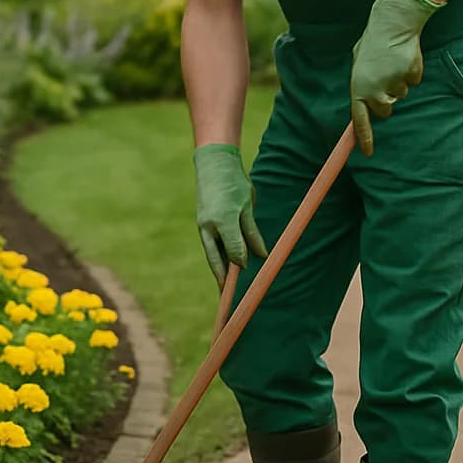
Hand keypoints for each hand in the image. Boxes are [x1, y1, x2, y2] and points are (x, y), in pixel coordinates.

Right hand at [193, 144, 266, 286]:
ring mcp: (202, 226)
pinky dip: (217, 258)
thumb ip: (252, 232)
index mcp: (223, 220)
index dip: (241, 264)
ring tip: (224, 288)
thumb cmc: (234, 183)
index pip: (234, 250)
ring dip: (218, 271)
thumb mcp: (248, 206)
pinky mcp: (202, 225)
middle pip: (216, 259)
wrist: (213, 164)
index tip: (246, 278)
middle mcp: (209, 226)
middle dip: (222, 279)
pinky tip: (223, 268)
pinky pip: (210, 246)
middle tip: (226, 297)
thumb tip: (261, 254)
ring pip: (212, 254)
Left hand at [350, 0, 443, 155]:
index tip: (368, 153)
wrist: (392, 22)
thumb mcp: (359, 65)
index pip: (360, 120)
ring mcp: (393, 83)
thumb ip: (361, 85)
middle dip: (386, 99)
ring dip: (398, 82)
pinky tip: (404, 57)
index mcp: (358, 88)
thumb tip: (365, 103)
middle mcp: (375, 89)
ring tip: (393, 62)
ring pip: (400, 95)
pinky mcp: (410, 75)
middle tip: (384, 77)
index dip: (364, 138)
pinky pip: (413, 81)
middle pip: (385, 110)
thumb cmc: (373, 44)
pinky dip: (411, 72)